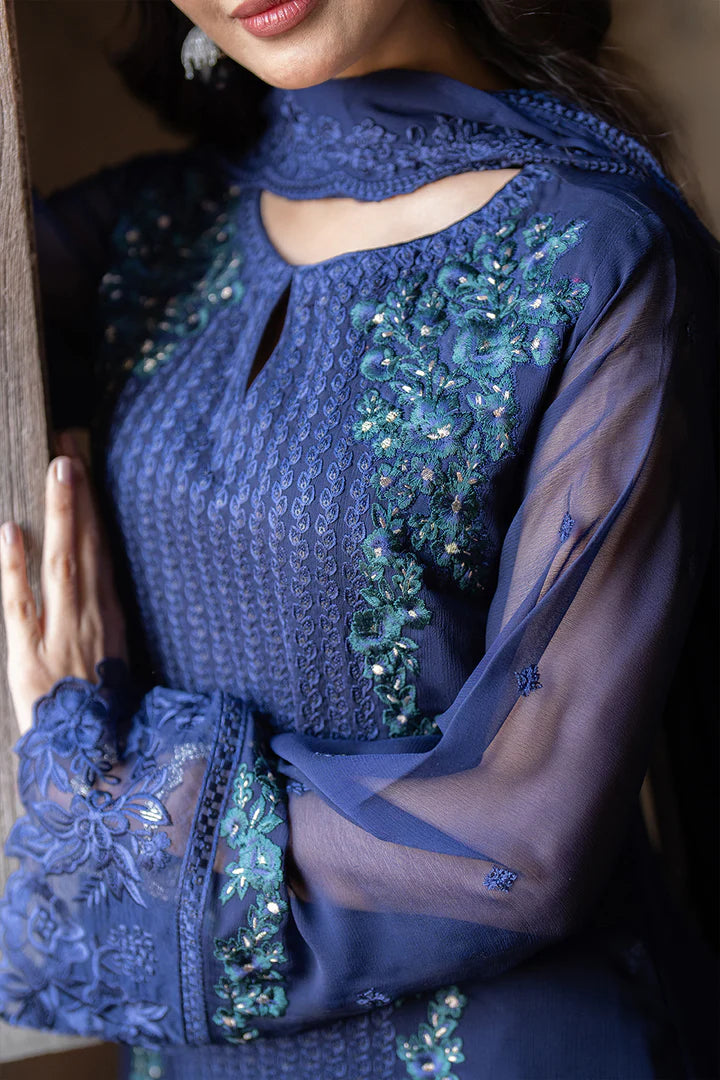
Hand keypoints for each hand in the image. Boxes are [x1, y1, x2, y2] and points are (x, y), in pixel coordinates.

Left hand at [0, 440, 127, 736]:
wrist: (95, 762)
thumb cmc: (104, 711)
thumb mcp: (116, 660)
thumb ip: (107, 618)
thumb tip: (98, 576)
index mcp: (112, 616)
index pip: (104, 550)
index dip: (96, 508)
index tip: (89, 467)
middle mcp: (92, 617)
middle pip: (87, 546)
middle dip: (80, 497)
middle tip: (71, 449)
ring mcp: (62, 633)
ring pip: (62, 563)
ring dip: (62, 515)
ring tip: (58, 472)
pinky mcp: (30, 655)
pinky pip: (21, 604)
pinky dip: (14, 567)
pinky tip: (10, 531)